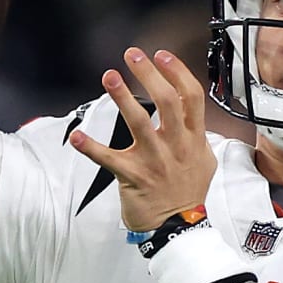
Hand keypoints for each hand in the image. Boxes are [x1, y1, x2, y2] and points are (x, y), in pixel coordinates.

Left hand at [68, 47, 217, 232]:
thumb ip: (198, 137)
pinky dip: (91, 147)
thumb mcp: (204, 161)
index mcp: (193, 139)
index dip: (177, 72)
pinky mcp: (133, 176)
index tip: (162, 56)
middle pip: (166, 101)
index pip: (191, 97)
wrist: (179, 227)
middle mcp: (175, 145)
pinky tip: (77, 136)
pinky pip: (108, 159)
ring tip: (110, 76)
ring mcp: (154, 160)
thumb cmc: (188, 194)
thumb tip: (194, 118)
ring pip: (139, 122)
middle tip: (132, 55)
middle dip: (148, 73)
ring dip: (123, 96)